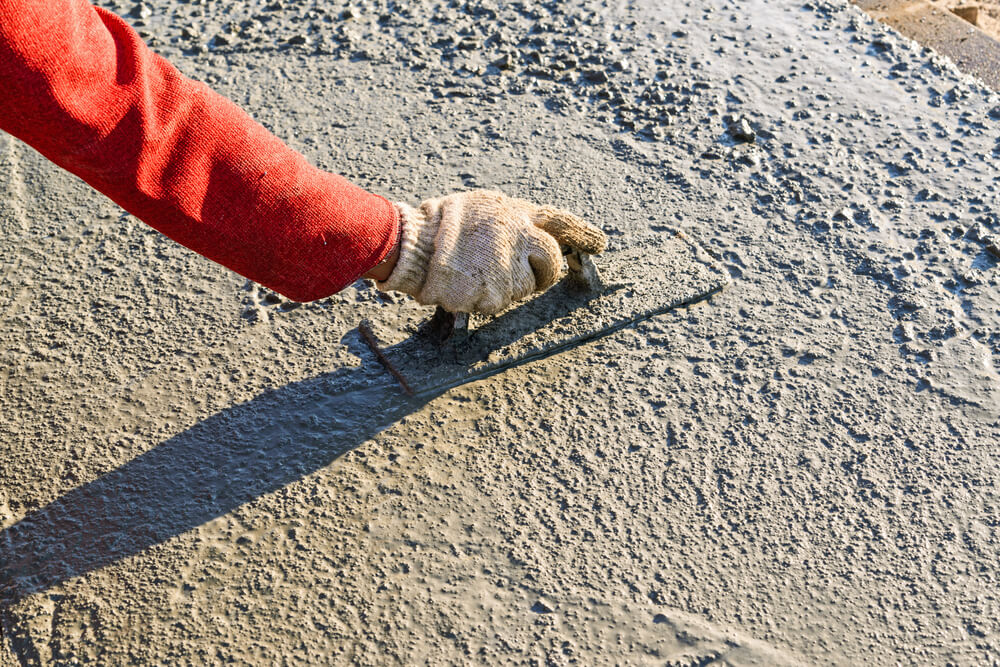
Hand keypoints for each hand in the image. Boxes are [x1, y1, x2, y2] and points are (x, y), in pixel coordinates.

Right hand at [375, 190, 605, 313]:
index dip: (582, 233)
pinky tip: (465, 282)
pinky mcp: (494, 295)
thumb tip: (537, 233)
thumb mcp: (484, 207)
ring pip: (524, 289)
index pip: (560, 222)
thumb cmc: (443, 224)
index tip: (600, 243)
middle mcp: (519, 240)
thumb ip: (513, 220)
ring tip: (474, 269)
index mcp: (517, 214)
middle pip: (551, 265)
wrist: (412, 245)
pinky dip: (482, 298)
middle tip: (512, 270)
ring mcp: (508, 269)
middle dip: (540, 273)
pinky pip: (498, 303)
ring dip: (504, 285)